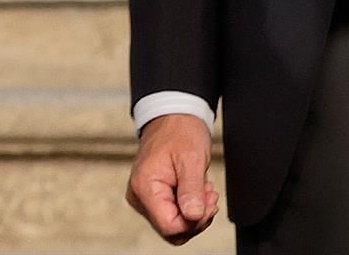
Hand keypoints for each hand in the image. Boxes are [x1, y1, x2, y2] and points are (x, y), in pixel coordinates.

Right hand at [127, 113, 218, 243]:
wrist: (172, 117)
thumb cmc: (179, 132)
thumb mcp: (191, 159)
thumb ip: (191, 191)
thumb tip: (193, 217)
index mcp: (144, 186)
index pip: (169, 226)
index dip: (193, 222)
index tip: (207, 203)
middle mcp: (139, 195)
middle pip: (171, 229)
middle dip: (196, 218)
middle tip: (209, 196)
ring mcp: (144, 197)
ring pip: (173, 225)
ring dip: (194, 213)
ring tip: (204, 190)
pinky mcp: (151, 197)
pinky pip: (172, 215)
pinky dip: (189, 208)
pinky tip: (196, 191)